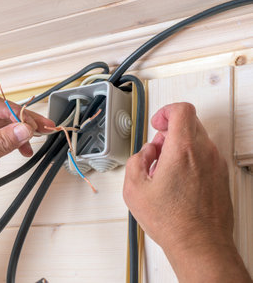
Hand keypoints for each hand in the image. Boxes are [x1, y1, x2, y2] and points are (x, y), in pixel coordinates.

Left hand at [0, 95, 53, 240]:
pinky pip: (4, 141)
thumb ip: (1, 143)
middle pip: (1, 114)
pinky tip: (25, 149)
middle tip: (43, 126)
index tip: (30, 123)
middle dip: (23, 120)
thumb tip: (23, 129)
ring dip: (22, 132)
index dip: (14, 112)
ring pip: (5, 127)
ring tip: (39, 137)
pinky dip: (16, 144)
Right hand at [123, 102, 250, 281]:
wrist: (199, 244)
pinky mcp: (220, 177)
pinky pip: (205, 156)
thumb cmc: (173, 221)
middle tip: (157, 148)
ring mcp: (216, 164)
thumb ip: (136, 160)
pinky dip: (190, 159)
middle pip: (189, 122)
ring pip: (198, 139)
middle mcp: (204, 153)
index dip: (165, 111)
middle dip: (169, 130)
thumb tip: (145, 154)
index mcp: (182, 150)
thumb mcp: (134, 189)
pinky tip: (177, 180)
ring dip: (179, 146)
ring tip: (165, 168)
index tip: (157, 123)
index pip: (181, 110)